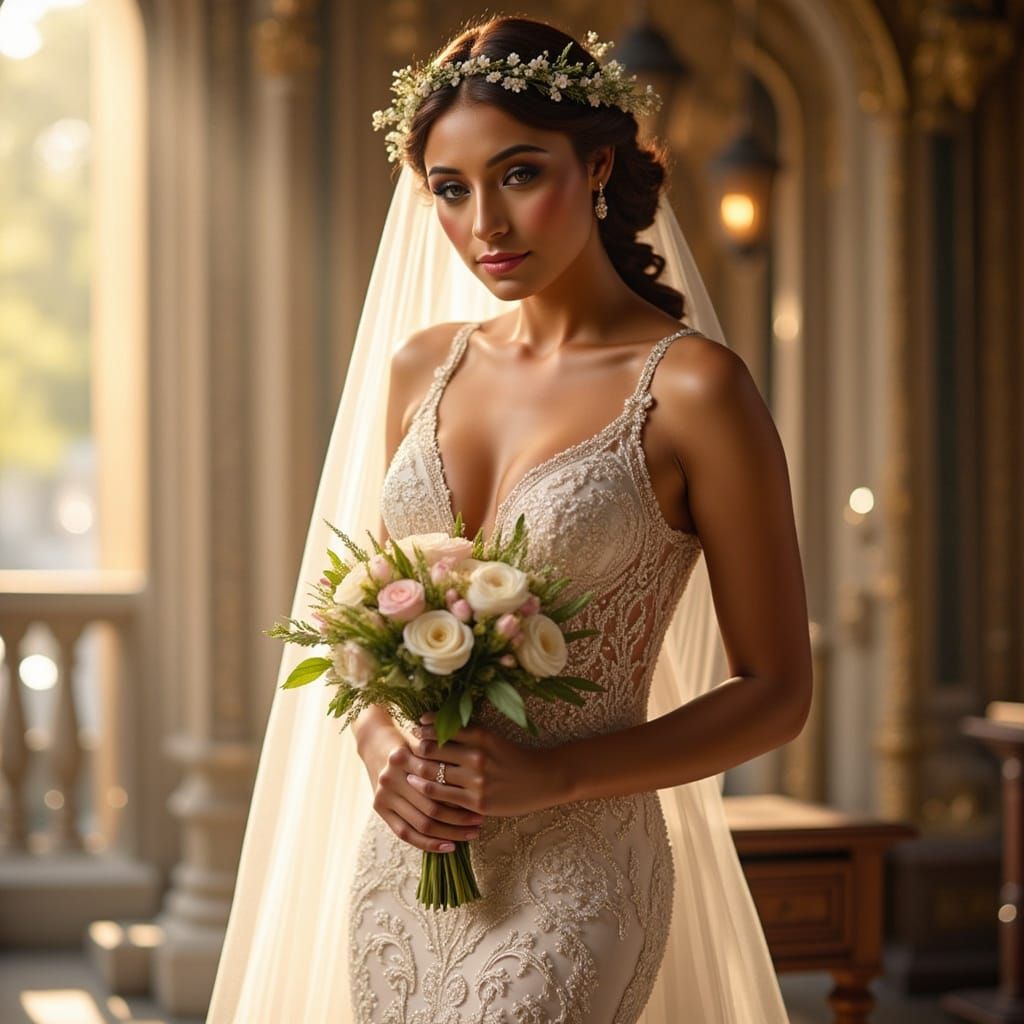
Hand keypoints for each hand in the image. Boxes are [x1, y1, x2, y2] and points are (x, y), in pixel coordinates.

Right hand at [358, 720, 485, 853]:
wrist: (375, 743)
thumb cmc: (410, 741)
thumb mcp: (423, 741)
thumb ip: (442, 753)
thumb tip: (475, 773)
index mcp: (402, 758)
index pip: (436, 784)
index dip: (461, 796)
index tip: (482, 802)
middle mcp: (390, 778)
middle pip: (430, 807)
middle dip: (459, 818)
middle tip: (480, 822)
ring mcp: (383, 795)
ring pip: (421, 823)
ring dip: (449, 833)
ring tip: (471, 834)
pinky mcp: (379, 808)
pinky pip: (405, 833)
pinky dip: (428, 843)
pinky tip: (448, 846)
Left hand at [407, 711, 568, 817]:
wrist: (542, 779)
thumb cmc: (514, 756)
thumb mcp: (492, 738)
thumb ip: (466, 733)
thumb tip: (433, 725)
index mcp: (481, 735)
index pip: (441, 728)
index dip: (424, 727)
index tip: (417, 726)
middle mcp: (477, 756)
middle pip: (432, 750)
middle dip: (416, 748)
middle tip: (406, 747)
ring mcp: (476, 781)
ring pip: (433, 773)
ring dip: (416, 769)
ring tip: (406, 766)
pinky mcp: (477, 802)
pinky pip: (443, 796)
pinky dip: (426, 789)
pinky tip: (417, 784)